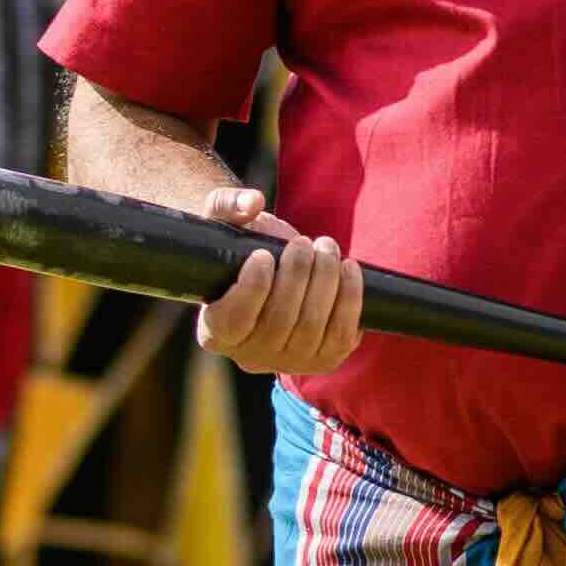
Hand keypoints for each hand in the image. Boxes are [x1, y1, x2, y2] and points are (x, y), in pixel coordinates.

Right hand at [190, 183, 367, 379]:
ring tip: (326, 247)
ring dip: (325, 282)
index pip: (232, 321)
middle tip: (304, 242)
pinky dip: (350, 300)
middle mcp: (249, 355)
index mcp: (215, 330)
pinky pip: (341, 336)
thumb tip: (252, 203)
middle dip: (297, 276)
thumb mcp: (222, 222)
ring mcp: (288, 362)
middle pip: (278, 322)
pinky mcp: (323, 360)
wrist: (276, 271)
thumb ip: (226, 205)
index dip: (251, 288)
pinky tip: (349, 268)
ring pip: (310, 327)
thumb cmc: (243, 246)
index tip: (263, 254)